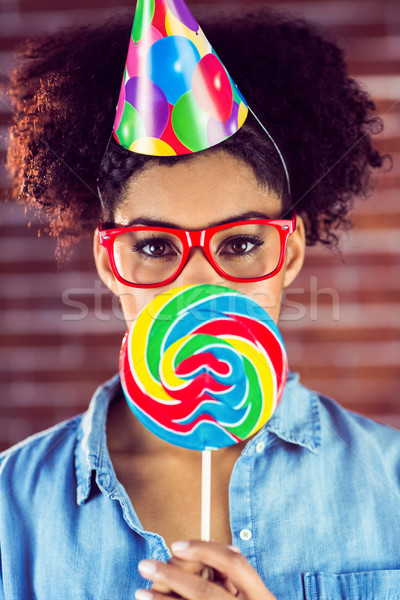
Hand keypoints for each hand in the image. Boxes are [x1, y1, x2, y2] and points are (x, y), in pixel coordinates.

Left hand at [136, 540, 276, 599]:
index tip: (176, 545)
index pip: (234, 563)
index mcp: (261, 597)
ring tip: (141, 591)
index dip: (204, 550)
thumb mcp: (250, 595)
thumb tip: (195, 552)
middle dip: (171, 576)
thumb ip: (230, 577)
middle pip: (206, 591)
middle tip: (145, 565)